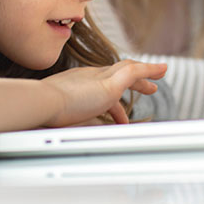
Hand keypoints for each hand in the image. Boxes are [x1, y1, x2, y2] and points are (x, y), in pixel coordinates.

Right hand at [40, 59, 165, 127]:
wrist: (41, 102)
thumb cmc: (41, 112)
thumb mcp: (54, 116)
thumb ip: (61, 121)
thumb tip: (58, 134)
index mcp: (75, 83)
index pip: (99, 83)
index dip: (111, 90)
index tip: (118, 104)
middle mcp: (88, 76)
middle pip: (116, 72)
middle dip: (133, 79)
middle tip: (148, 85)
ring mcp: (99, 79)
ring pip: (128, 69)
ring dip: (145, 72)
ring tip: (161, 74)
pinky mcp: (109, 85)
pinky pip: (134, 72)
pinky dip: (149, 70)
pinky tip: (162, 70)